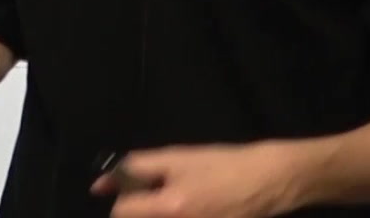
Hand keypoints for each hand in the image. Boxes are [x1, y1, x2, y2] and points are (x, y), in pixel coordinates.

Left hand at [90, 141, 300, 217]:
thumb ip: (137, 167)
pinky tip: (187, 205)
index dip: (119, 195)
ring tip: (172, 198)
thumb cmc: (222, 165)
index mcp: (171, 208)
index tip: (124, 186)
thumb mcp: (177, 158)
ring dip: (155, 212)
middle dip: (139, 208)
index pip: (122, 212)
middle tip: (151, 192)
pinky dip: (173, 215)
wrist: (267, 181)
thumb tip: (102, 183)